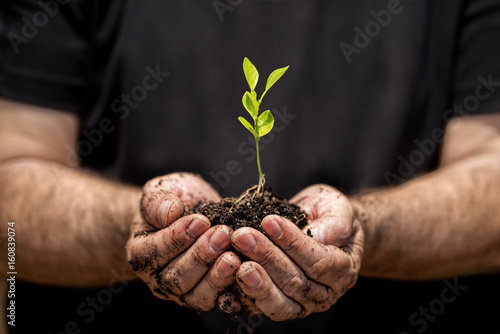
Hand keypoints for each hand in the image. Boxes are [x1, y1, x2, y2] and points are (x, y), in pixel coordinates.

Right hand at [125, 173, 241, 311]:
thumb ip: (158, 201)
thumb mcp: (162, 190)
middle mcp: (159, 279)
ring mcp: (185, 292)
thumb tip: (169, 212)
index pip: (155, 252)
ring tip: (234, 257)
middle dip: (201, 256)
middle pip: (177, 279)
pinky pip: (221, 302)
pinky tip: (245, 282)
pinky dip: (233, 295)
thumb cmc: (175, 200)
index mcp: (142, 253)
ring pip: (198, 296)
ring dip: (217, 277)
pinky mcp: (211, 296)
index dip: (178, 238)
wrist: (193, 212)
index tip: (201, 220)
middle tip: (222, 235)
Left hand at [231, 184, 363, 320]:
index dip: (293, 243)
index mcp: (343, 270)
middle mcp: (324, 294)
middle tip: (242, 236)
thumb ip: (334, 222)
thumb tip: (317, 235)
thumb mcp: (338, 209)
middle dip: (267, 257)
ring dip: (255, 281)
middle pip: (295, 282)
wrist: (320, 226)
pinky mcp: (278, 306)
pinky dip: (242, 297)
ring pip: (279, 302)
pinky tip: (228, 281)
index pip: (320, 262)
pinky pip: (260, 307)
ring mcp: (301, 304)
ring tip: (235, 261)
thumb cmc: (329, 215)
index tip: (269, 221)